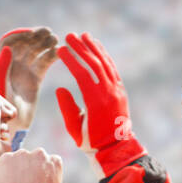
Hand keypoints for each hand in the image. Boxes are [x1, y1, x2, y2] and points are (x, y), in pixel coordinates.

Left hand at [0, 27, 58, 131]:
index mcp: (0, 64)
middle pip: (25, 43)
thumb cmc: (0, 112)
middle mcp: (12, 65)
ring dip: (46, 43)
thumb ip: (2, 68)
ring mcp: (24, 71)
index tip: (34, 33)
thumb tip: (7, 48)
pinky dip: (53, 55)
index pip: (9, 42)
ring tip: (56, 41)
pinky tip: (61, 52)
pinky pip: (45, 62)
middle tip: (49, 34)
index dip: (21, 34)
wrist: (11, 129)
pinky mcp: (35, 79)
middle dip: (36, 36)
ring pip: (36, 51)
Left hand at [0, 147, 62, 182]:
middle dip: (28, 169)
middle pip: (32, 158)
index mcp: (54, 161)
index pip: (47, 162)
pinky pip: (3, 162)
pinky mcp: (7, 158)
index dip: (40, 173)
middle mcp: (40, 153)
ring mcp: (23, 154)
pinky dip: (2, 171)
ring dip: (15, 169)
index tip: (35, 181)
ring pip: (17, 160)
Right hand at [55, 32, 144, 175]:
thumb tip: (61, 88)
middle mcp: (109, 92)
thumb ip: (67, 108)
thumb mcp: (74, 128)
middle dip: (81, 48)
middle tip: (69, 35)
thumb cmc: (91, 141)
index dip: (72, 60)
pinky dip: (104, 56)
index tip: (61, 49)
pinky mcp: (120, 89)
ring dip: (94, 48)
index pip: (83, 75)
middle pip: (95, 64)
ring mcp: (117, 90)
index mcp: (97, 102)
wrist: (116, 147)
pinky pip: (112, 69)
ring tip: (83, 35)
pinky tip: (96, 48)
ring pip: (106, 64)